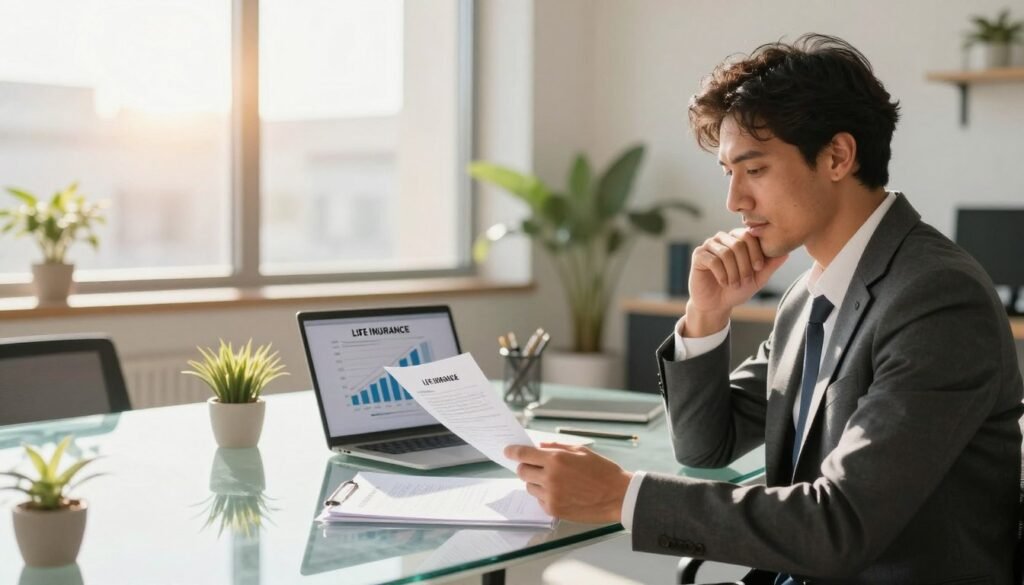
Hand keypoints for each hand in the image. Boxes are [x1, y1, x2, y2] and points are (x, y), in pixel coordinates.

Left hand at [504, 442, 632, 523]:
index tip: (507, 451)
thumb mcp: (581, 451)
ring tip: (554, 480)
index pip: (523, 454)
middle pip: (522, 471)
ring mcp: (551, 495)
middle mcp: (550, 478)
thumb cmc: (602, 471)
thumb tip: (540, 446)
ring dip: (535, 482)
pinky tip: (560, 492)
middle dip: (525, 467)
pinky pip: (539, 500)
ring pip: (529, 486)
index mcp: (556, 459)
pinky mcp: (554, 510)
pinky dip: (544, 495)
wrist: (618, 496)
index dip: (512, 452)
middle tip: (535, 466)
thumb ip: (557, 447)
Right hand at [685, 228, 787, 334]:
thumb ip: (770, 265)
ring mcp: (709, 245)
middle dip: (745, 265)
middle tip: (745, 281)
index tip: (759, 268)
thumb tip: (786, 252)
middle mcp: (723, 238)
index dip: (756, 252)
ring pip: (726, 253)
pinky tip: (724, 283)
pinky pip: (713, 260)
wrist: (717, 305)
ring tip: (734, 284)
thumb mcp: (758, 278)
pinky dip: (722, 274)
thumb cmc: (737, 289)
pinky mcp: (698, 255)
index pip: (750, 236)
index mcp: (737, 239)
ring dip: (734, 272)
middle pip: (738, 243)